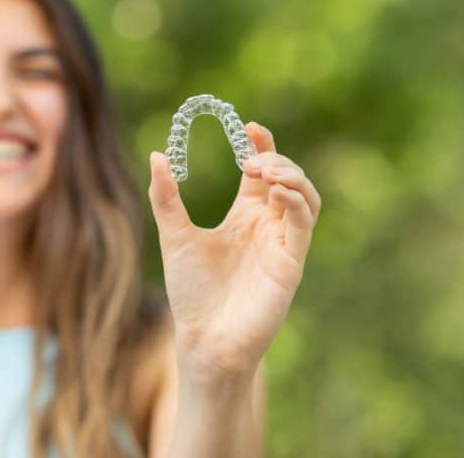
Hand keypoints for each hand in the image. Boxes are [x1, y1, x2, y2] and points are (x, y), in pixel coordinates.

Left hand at [148, 122, 320, 383]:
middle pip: (287, 177)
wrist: (202, 337)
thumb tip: (157, 154)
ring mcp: (282, 243)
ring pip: (306, 196)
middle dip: (275, 158)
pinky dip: (296, 202)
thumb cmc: (191, 292)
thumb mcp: (174, 235)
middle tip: (250, 159)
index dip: (261, 144)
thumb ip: (166, 197)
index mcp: (243, 216)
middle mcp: (267, 226)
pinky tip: (275, 192)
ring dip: (292, 176)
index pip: (261, 171)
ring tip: (263, 170)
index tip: (248, 125)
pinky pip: (304, 224)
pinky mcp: (291, 262)